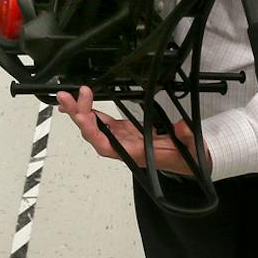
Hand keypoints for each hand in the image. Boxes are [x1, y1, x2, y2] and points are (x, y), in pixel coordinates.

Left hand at [56, 86, 207, 176]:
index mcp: (134, 153)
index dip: (92, 132)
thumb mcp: (191, 148)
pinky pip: (102, 121)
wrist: (187, 161)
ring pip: (94, 126)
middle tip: (67, 97)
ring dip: (79, 111)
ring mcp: (121, 138)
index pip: (106, 145)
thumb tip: (182, 126)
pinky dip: (90, 110)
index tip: (83, 116)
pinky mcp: (123, 130)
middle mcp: (122, 146)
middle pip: (93, 133)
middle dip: (78, 115)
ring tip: (66, 97)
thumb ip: (187, 138)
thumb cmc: (185, 157)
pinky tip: (80, 101)